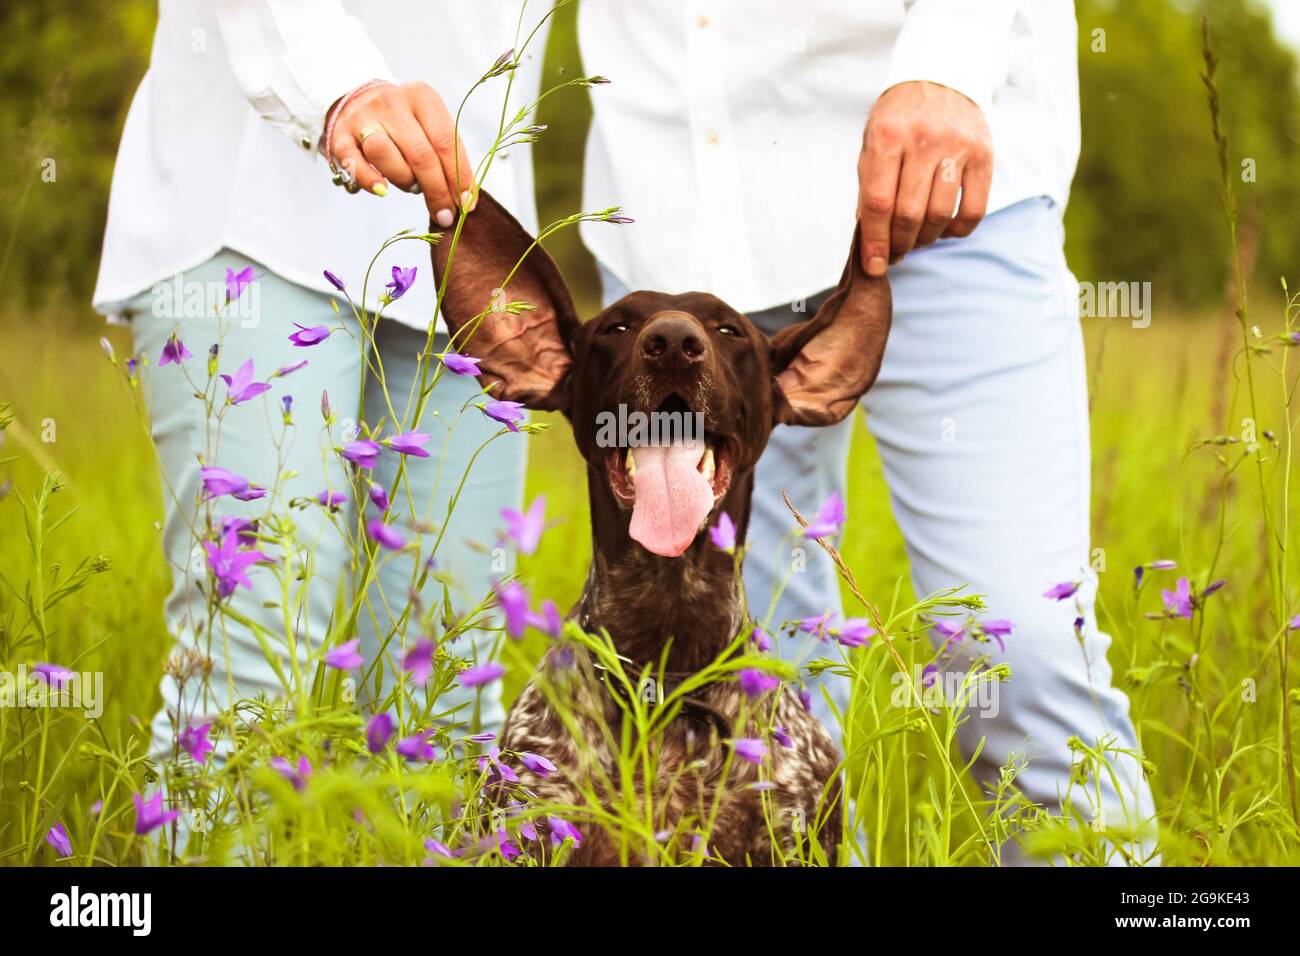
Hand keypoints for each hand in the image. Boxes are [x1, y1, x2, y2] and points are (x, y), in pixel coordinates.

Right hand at [329, 81, 474, 225]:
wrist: (359, 100)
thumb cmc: (405, 124)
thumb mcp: (430, 127)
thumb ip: (448, 157)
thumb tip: (466, 200)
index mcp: (422, 97)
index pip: (446, 141)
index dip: (459, 177)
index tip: (467, 204)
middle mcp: (392, 102)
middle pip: (420, 153)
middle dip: (436, 191)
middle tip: (445, 215)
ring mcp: (363, 117)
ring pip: (384, 153)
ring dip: (404, 180)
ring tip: (411, 186)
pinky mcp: (340, 135)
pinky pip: (354, 162)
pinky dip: (369, 180)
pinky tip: (382, 190)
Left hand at [857, 81, 992, 275]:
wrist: (941, 76)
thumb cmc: (899, 117)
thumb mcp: (872, 141)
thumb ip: (869, 184)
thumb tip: (870, 236)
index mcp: (888, 137)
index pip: (879, 203)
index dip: (875, 242)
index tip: (874, 266)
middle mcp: (924, 141)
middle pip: (909, 215)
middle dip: (898, 245)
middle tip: (894, 253)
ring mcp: (958, 147)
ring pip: (939, 216)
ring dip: (924, 240)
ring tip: (916, 240)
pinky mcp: (985, 155)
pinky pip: (973, 210)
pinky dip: (956, 230)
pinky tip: (943, 228)